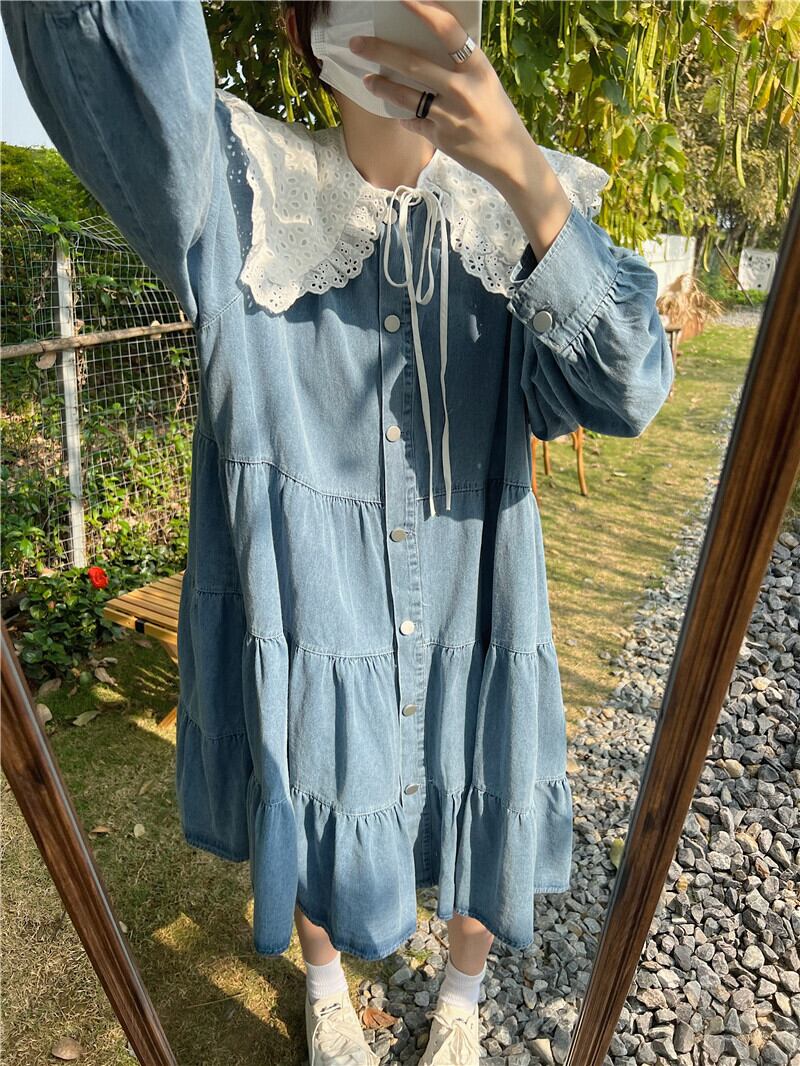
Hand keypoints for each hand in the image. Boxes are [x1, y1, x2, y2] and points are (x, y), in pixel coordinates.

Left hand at [349, 0, 530, 192]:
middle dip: (380, 51)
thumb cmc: (496, 113)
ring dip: (382, 86)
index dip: (423, 10)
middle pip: (412, 64)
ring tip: (368, 80)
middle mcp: (463, 89)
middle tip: (357, 44)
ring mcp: (450, 115)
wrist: (509, 157)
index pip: (447, 30)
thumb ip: (459, 66)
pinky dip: (405, 118)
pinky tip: (400, 115)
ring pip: (405, 96)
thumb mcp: (484, 82)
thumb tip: (423, 47)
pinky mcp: (441, 138)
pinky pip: (412, 122)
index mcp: (477, 67)